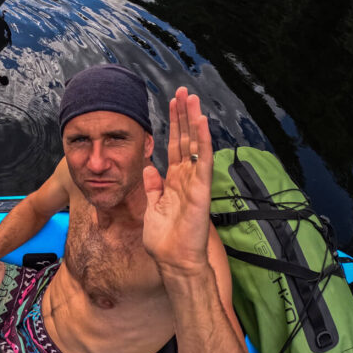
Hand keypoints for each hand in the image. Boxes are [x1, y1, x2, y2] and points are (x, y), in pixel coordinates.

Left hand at [142, 87, 212, 275]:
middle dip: (183, 115)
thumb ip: (154, 186)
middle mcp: (187, 178)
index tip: (173, 104)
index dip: (174, 125)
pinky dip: (202, 141)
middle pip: (185, 140)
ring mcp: (195, 182)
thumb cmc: (165, 239)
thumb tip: (150, 168)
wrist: (174, 261)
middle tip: (183, 91)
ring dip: (193, 121)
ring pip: (195, 145)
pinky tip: (201, 122)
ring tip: (191, 98)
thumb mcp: (153, 206)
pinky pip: (202, 161)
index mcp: (175, 181)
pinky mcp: (200, 190)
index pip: (175, 146)